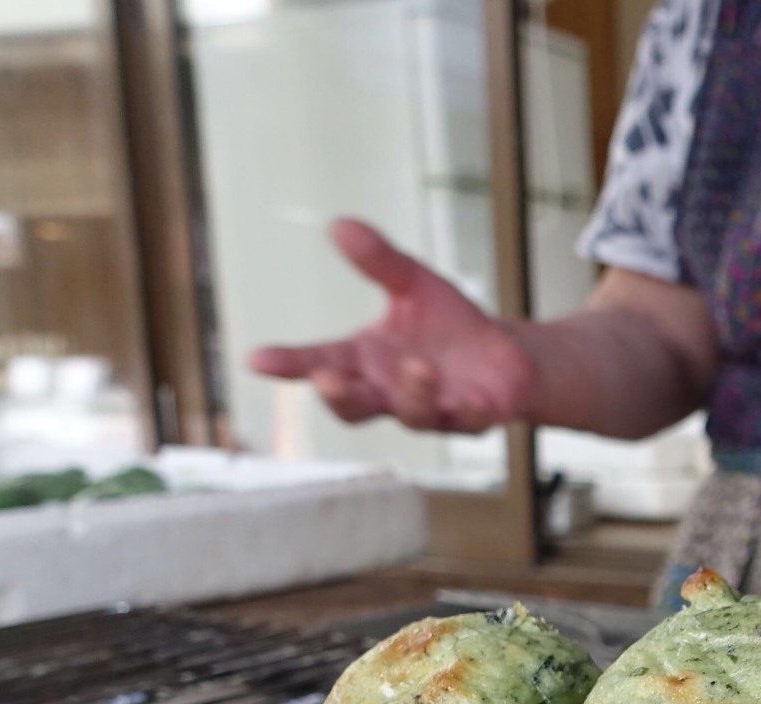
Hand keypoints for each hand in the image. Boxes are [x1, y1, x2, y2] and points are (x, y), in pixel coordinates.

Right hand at [249, 219, 535, 432]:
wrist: (504, 356)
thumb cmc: (447, 326)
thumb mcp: (412, 284)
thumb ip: (379, 261)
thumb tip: (340, 224)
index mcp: (367, 361)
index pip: (319, 363)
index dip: (289, 364)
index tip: (256, 360)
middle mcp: (393, 392)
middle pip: (355, 407)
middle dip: (339, 397)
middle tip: (325, 380)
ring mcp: (433, 409)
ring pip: (413, 415)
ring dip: (413, 394)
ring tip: (418, 366)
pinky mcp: (475, 416)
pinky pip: (468, 421)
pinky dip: (467, 411)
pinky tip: (468, 399)